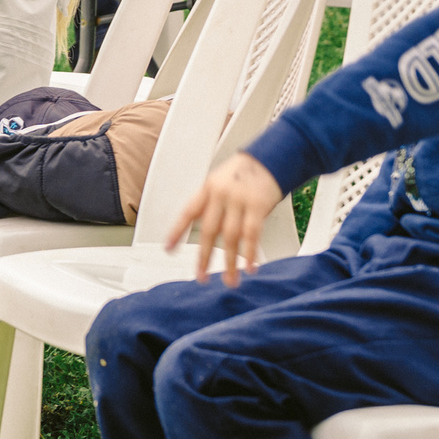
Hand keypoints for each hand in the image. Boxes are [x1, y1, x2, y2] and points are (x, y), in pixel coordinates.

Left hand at [164, 152, 282, 287]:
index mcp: (207, 188)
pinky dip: (250, 254)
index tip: (168, 249)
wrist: (271, 156)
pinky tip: (250, 268)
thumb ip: (213, 204)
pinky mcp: (258, 206)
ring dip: (230, 263)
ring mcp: (239, 200)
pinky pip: (252, 234)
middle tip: (201, 277)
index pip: (188, 212)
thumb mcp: (221, 182)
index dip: (177, 232)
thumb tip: (206, 234)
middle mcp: (220, 195)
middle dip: (203, 257)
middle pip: (208, 230)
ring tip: (230, 281)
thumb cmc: (245, 173)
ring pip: (230, 238)